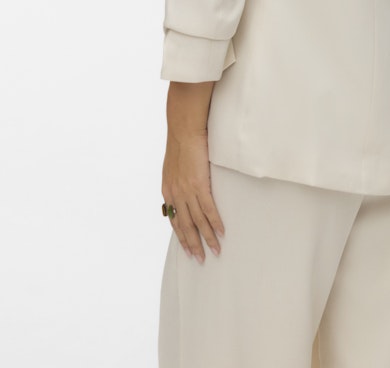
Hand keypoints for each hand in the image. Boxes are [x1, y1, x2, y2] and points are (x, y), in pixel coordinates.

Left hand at [162, 130, 224, 262]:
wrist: (184, 130)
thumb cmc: (181, 143)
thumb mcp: (173, 166)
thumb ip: (177, 180)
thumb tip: (183, 187)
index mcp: (168, 191)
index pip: (175, 219)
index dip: (182, 236)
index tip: (188, 249)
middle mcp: (176, 195)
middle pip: (185, 226)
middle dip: (193, 244)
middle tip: (200, 259)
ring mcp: (188, 191)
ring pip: (198, 222)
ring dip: (206, 238)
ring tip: (214, 251)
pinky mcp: (200, 185)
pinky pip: (209, 209)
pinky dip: (215, 223)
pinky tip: (220, 232)